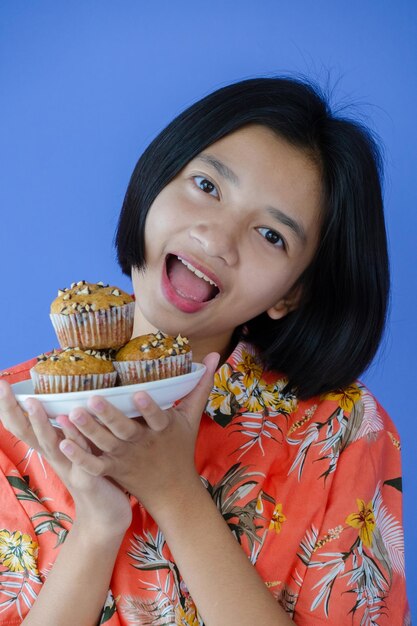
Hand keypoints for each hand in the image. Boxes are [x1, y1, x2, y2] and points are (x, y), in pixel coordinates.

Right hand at [0, 381, 131, 534]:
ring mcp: (69, 469)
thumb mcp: (76, 450)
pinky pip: (81, 459)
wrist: (105, 517)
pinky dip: (74, 445)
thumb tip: (63, 401)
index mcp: (52, 449)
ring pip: (51, 445)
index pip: (24, 426)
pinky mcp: (89, 479)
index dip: (10, 407)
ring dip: (41, 424)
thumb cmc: (92, 476)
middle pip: (29, 433)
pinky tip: (68, 434)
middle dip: (15, 410)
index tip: (1, 385)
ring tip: (32, 403)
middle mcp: (55, 458)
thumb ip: (68, 429)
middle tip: (3, 389)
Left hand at [58, 353, 219, 519]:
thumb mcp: (192, 417)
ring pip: (104, 444)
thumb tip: (214, 354)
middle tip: (92, 398)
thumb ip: (200, 385)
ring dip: (87, 430)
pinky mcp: (112, 469)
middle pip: (124, 430)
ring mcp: (125, 458)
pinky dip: (79, 456)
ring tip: (70, 413)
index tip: (139, 393)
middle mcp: (142, 443)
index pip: (157, 418)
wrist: (172, 491)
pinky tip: (63, 442)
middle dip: (108, 416)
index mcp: (163, 430)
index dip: (149, 408)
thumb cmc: (180, 447)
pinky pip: (94, 465)